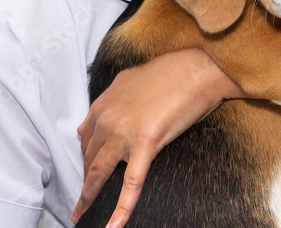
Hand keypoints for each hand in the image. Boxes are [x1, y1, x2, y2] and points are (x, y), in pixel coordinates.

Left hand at [71, 48, 246, 225]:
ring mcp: (124, 132)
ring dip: (88, 196)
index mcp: (104, 103)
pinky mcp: (146, 143)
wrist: (198, 68)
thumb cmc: (171, 71)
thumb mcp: (130, 79)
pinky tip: (114, 226)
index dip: (85, 157)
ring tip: (82, 214)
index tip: (86, 169)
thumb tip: (90, 121)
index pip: (86, 138)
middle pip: (89, 157)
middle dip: (85, 180)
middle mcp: (107, 118)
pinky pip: (131, 183)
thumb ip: (109, 100)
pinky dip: (122, 207)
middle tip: (82, 199)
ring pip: (99, 172)